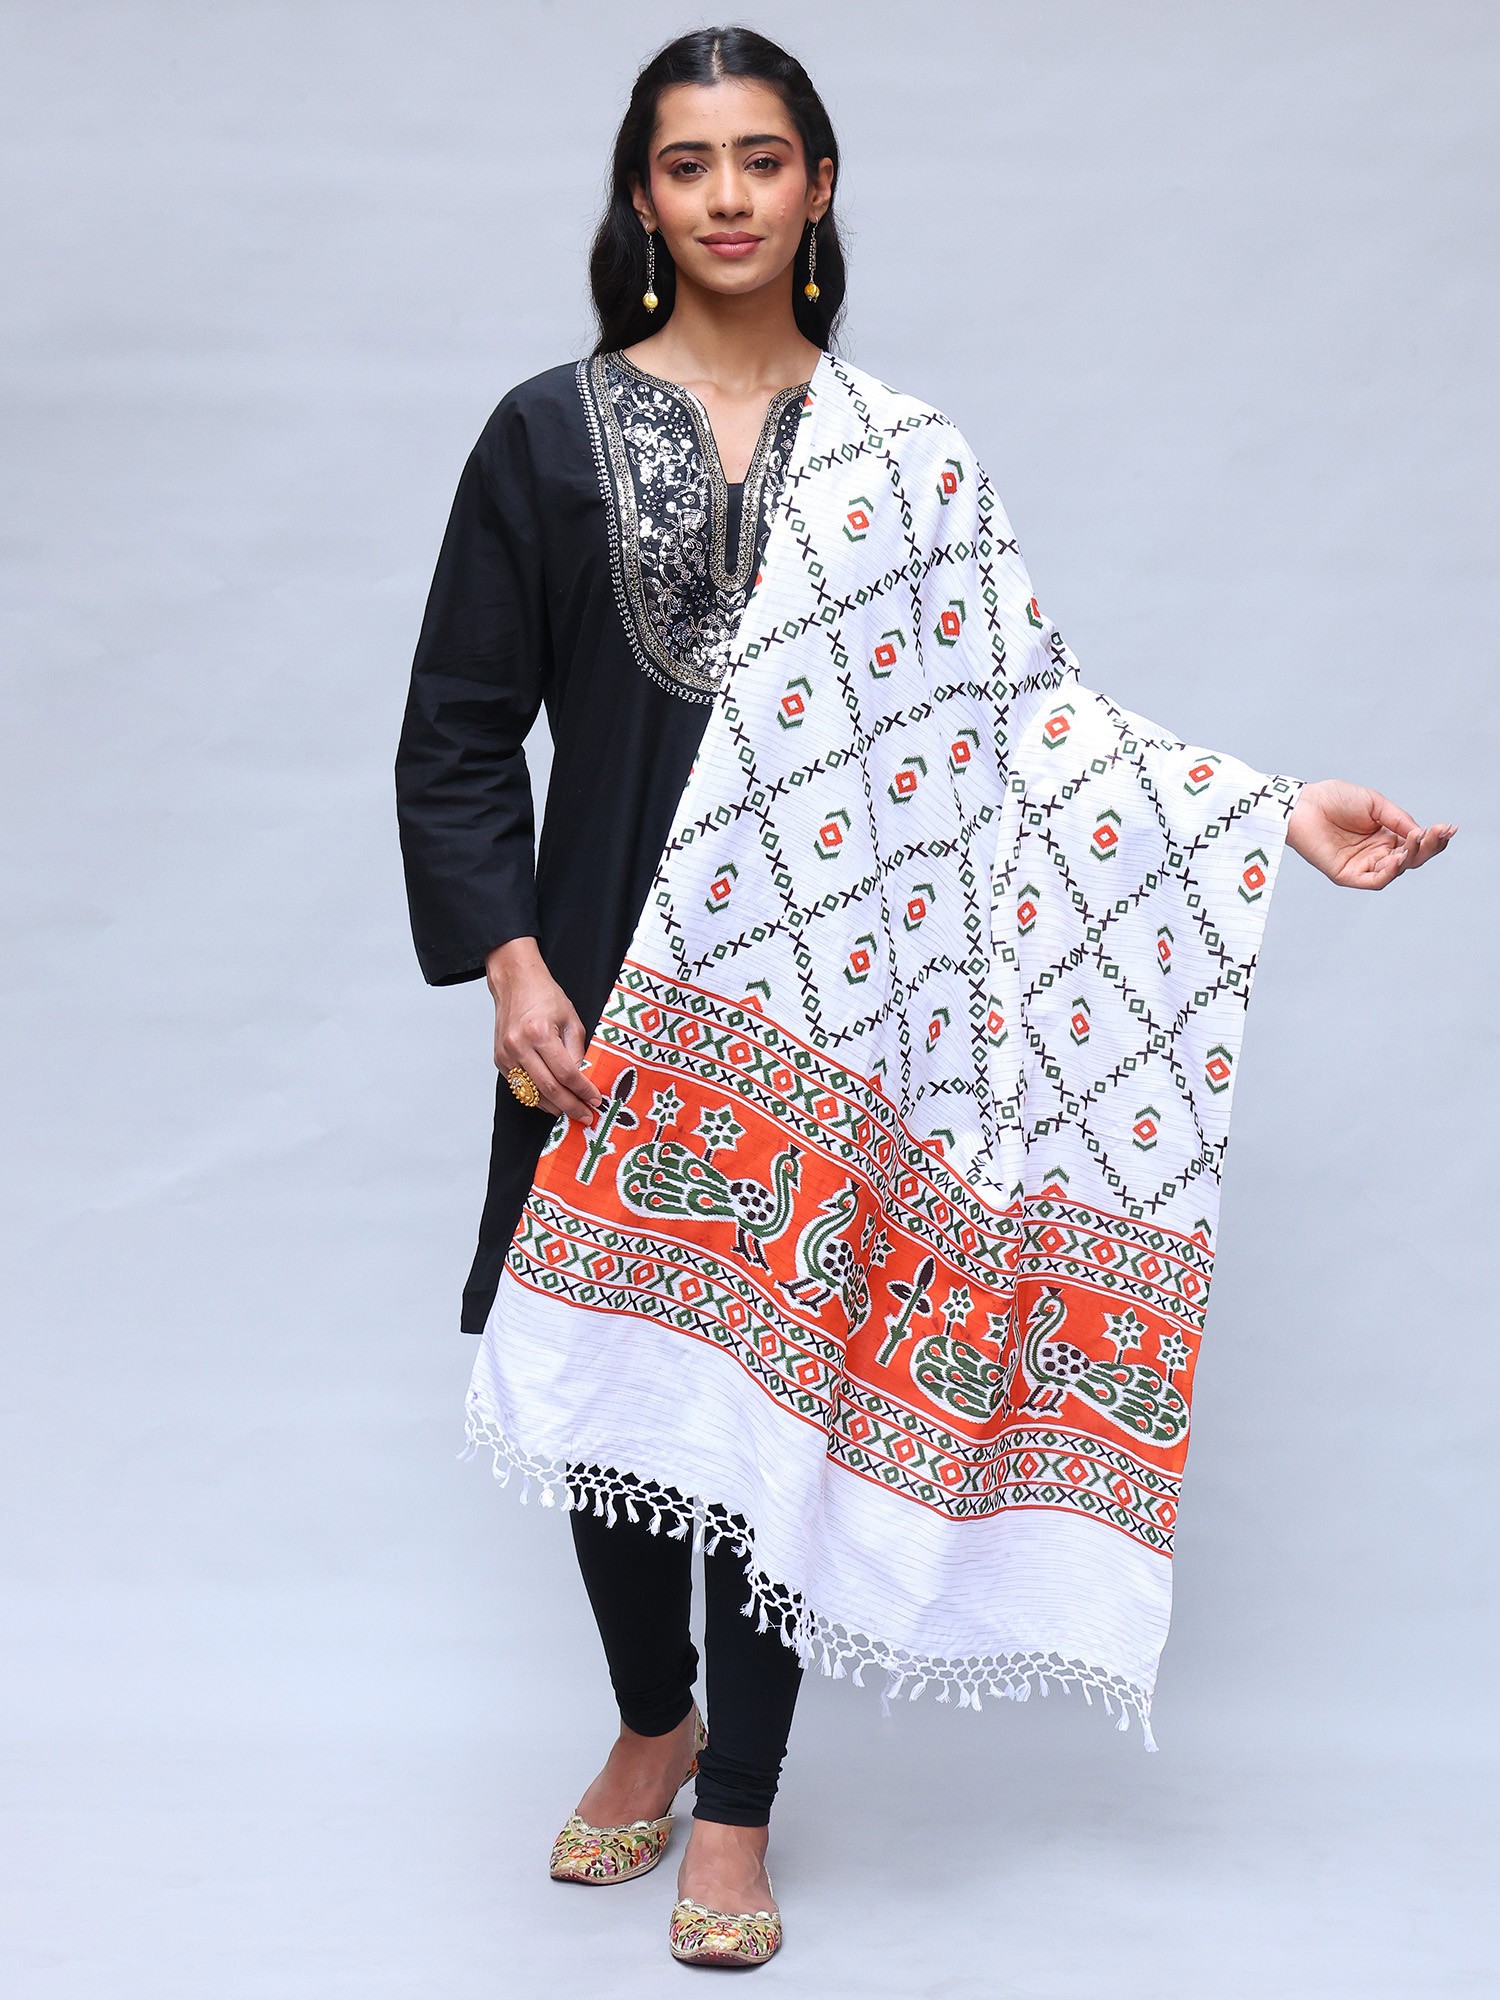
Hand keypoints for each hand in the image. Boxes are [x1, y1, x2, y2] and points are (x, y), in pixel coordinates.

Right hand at [485, 938, 603, 1120]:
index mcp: (539, 1033)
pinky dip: (537, 1097)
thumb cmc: (544, 996)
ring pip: (533, 1093)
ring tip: (571, 1112)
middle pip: (549, 1089)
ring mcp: (506, 1055)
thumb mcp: (572, 1020)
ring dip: (554, 1107)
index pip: (566, 1073)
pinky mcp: (500, 1060)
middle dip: (570, 1106)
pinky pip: (520, 1087)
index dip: (583, 1091)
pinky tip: (552, 1101)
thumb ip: (577, 1051)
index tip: (595, 1101)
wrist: (515, 983)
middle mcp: (519, 1046)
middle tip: (586, 1115)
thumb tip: (584, 1080)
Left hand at [1286, 779, 1455, 889]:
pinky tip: (1400, 857)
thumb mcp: (1375, 804)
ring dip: (1411, 857)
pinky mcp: (1346, 875)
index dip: (1433, 838)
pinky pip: (1374, 880)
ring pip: (1396, 870)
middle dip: (1428, 847)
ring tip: (1416, 842)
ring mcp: (1362, 865)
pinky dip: (1390, 872)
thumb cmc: (1334, 800)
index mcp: (1385, 836)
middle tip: (1439, 834)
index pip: (1415, 843)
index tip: (1449, 828)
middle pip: (1411, 859)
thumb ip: (1398, 819)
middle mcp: (1376, 852)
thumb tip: (1421, 834)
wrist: (1304, 804)